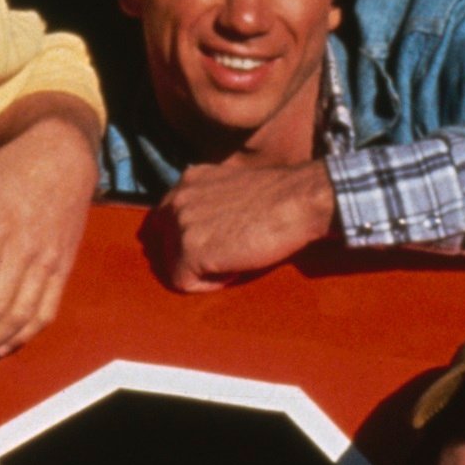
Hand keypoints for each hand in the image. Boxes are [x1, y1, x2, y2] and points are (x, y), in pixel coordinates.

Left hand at [143, 156, 335, 291]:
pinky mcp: (189, 250)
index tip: (215, 244)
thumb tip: (203, 228)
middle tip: (230, 252)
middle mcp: (177, 198)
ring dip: (204, 269)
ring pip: (174, 266)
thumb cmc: (280, 199)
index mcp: (187, 180)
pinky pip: (185, 283)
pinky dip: (210, 284)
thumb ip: (209, 201)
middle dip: (193, 256)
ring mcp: (180, 224)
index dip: (188, 239)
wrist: (300, 200)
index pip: (164, 221)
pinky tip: (235, 267)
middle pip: (166, 246)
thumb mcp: (233, 189)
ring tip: (236, 256)